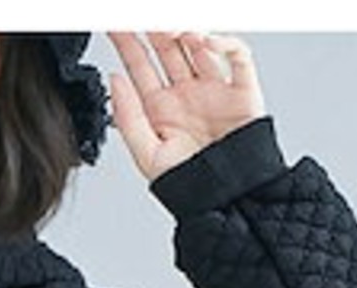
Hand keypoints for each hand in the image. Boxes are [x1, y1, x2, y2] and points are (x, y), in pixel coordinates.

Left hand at [106, 31, 266, 181]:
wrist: (227, 201)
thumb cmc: (190, 186)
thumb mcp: (147, 156)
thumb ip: (127, 118)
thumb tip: (114, 80)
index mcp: (161, 109)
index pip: (140, 66)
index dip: (127, 43)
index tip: (114, 26)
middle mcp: (186, 94)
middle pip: (168, 49)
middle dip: (154, 29)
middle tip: (141, 17)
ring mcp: (213, 89)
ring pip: (199, 45)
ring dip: (185, 31)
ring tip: (169, 28)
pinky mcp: (242, 90)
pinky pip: (237, 56)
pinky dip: (224, 43)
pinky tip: (205, 41)